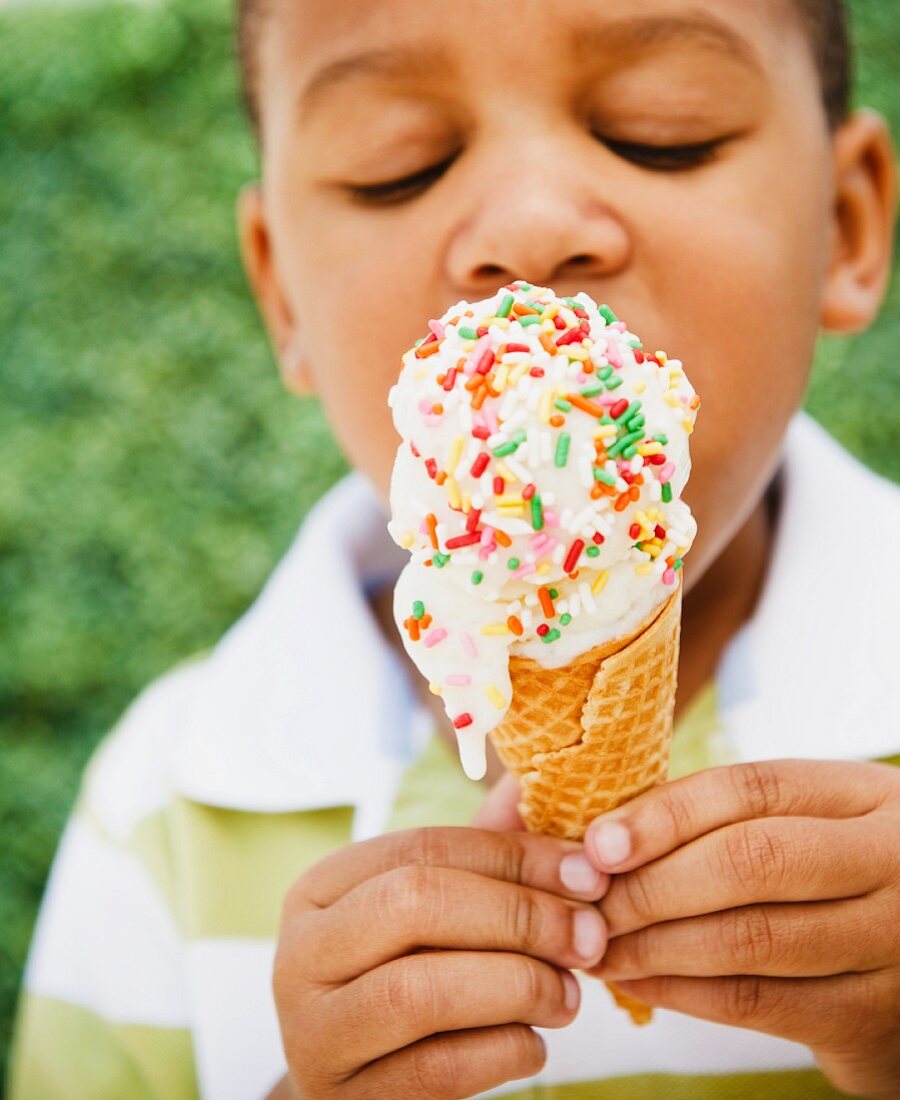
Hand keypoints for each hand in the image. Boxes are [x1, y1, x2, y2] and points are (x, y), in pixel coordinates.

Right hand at [272, 825, 608, 1098]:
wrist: (357, 1090)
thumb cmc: (407, 978)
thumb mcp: (432, 912)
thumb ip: (481, 855)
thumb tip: (535, 785)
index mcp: (320, 889)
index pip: (423, 848)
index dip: (515, 856)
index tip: (588, 874)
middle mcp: (301, 954)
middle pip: (416, 904)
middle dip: (518, 915)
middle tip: (588, 936)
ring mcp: (314, 1033)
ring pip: (422, 990)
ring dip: (519, 986)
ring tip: (569, 995)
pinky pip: (436, 1070)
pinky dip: (505, 1050)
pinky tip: (535, 1042)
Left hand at [580, 760, 899, 1098]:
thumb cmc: (835, 879)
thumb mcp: (810, 824)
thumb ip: (731, 818)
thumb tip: (607, 836)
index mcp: (864, 797)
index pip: (750, 789)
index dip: (664, 814)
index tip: (599, 844)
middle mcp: (888, 862)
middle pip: (748, 861)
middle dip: (651, 884)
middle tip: (588, 901)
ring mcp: (889, 943)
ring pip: (748, 938)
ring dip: (655, 944)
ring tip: (598, 944)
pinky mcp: (870, 1019)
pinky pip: (757, 1004)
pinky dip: (682, 993)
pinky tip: (639, 981)